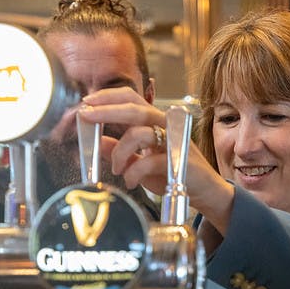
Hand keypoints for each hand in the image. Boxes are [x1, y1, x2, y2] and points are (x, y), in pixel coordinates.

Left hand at [78, 89, 234, 232]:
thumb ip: (121, 151)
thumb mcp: (141, 162)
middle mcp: (166, 125)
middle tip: (85, 116)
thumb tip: (99, 142)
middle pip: (135, 108)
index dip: (109, 96)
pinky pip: (148, 161)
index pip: (131, 98)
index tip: (87, 102)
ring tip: (117, 169)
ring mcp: (174, 141)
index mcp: (155, 122)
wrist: (203, 192)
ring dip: (120, 152)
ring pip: (139, 133)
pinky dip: (133, 172)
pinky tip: (130, 181)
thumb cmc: (173, 174)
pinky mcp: (179, 159)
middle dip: (106, 110)